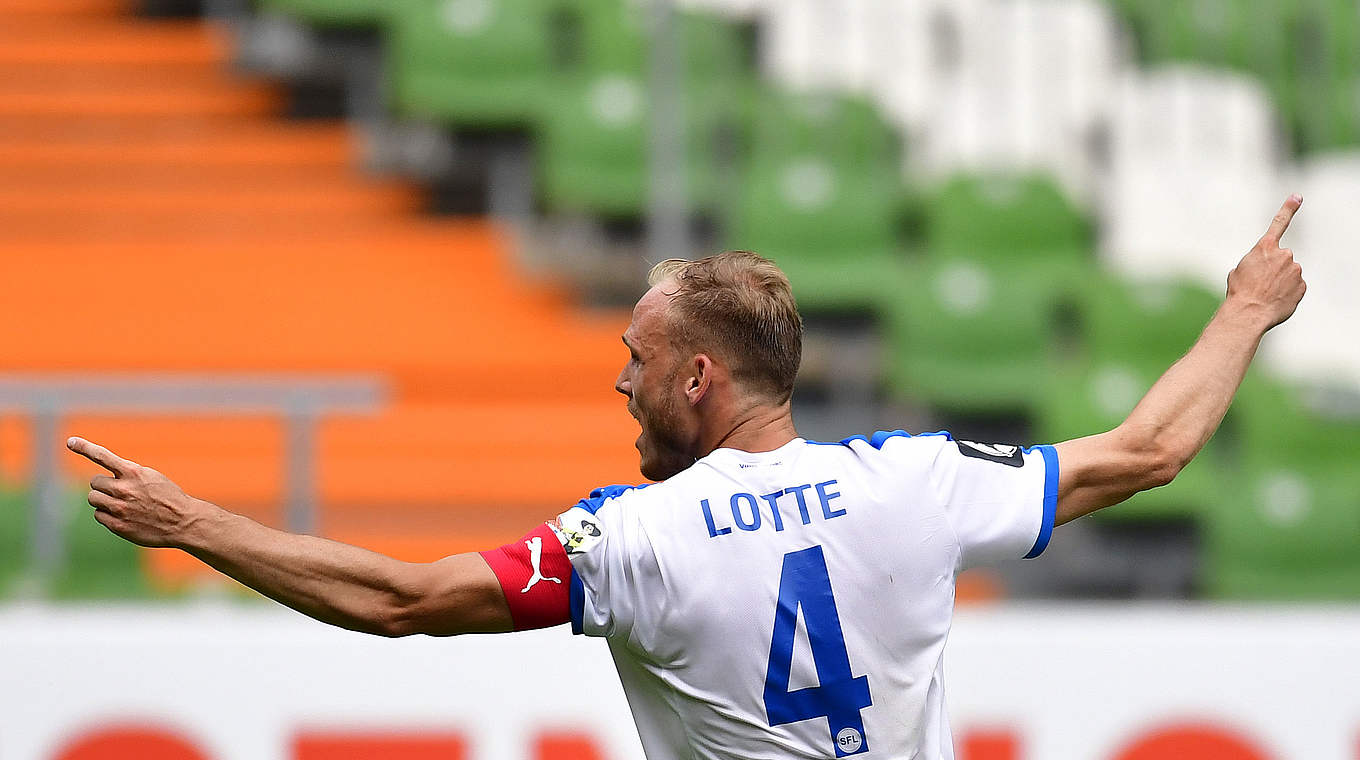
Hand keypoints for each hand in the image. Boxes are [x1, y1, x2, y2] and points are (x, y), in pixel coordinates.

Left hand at [67, 436, 210, 548]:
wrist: (183, 522)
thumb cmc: (167, 497)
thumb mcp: (151, 477)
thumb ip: (127, 475)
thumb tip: (99, 483)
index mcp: (134, 472)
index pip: (103, 456)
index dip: (85, 447)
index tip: (70, 442)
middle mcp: (124, 489)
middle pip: (95, 483)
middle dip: (104, 486)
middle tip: (120, 491)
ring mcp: (120, 508)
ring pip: (93, 499)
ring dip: (102, 500)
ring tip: (121, 504)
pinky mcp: (118, 525)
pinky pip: (99, 515)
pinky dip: (107, 515)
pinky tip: (124, 516)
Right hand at [1226, 194, 1307, 329]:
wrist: (1249, 313)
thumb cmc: (1239, 292)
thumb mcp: (1239, 271)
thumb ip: (1255, 263)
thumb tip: (1264, 270)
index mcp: (1265, 248)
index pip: (1279, 223)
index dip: (1289, 208)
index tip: (1297, 196)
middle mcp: (1284, 255)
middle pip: (1282, 258)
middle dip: (1274, 268)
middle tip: (1260, 283)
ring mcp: (1295, 270)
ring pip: (1289, 273)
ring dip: (1281, 281)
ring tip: (1266, 294)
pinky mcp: (1302, 285)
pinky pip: (1295, 287)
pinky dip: (1287, 293)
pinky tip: (1276, 300)